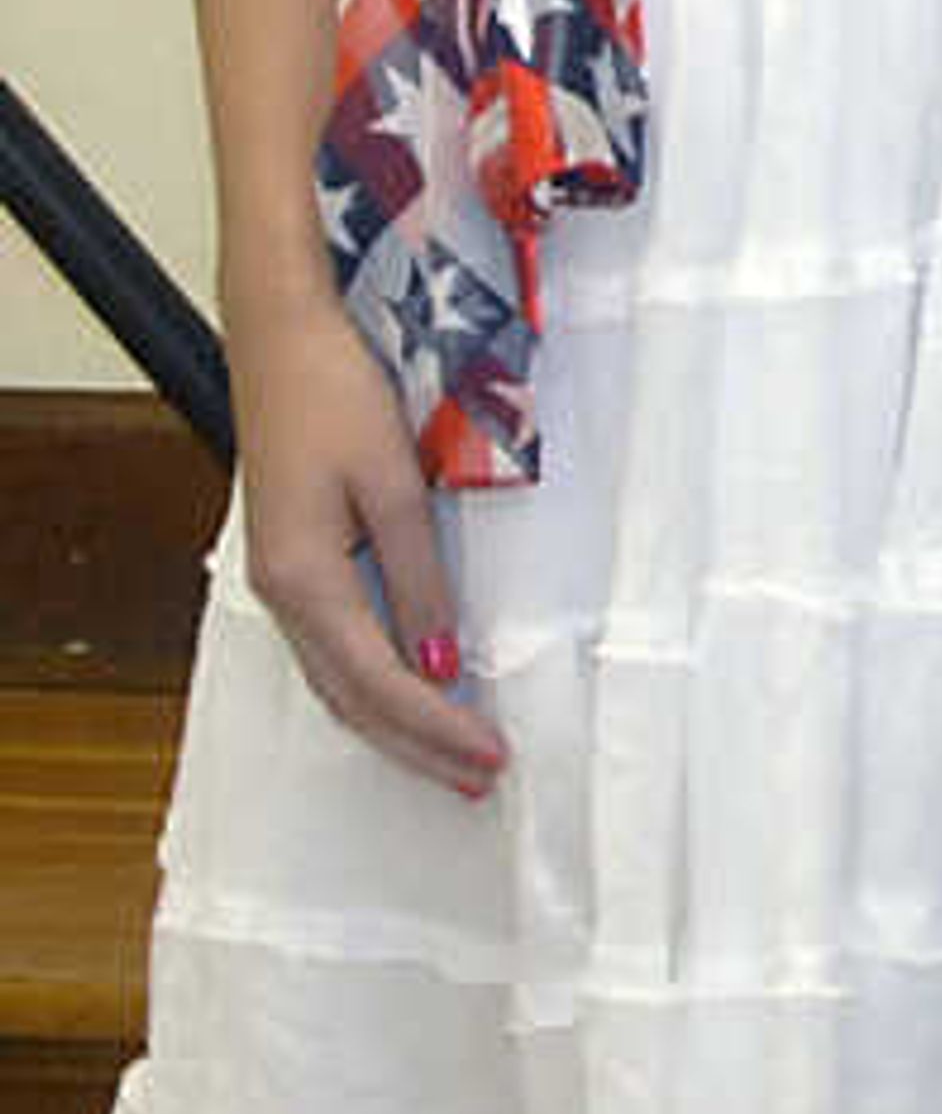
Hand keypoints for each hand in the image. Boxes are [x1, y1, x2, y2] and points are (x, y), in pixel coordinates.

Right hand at [227, 301, 503, 796]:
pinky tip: (407, 695)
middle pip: (351, 701)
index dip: (437, 728)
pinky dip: (372, 687)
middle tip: (480, 780)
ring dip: (395, 725)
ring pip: (336, 683)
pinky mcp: (290, 561)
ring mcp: (278, 580)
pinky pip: (331, 651)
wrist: (279, 333)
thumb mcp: (396, 485)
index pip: (380, 684)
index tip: (491, 756)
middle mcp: (281, 593)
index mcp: (304, 579)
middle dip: (417, 747)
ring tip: (452, 756)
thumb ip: (420, 580)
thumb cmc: (337, 393)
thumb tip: (441, 663)